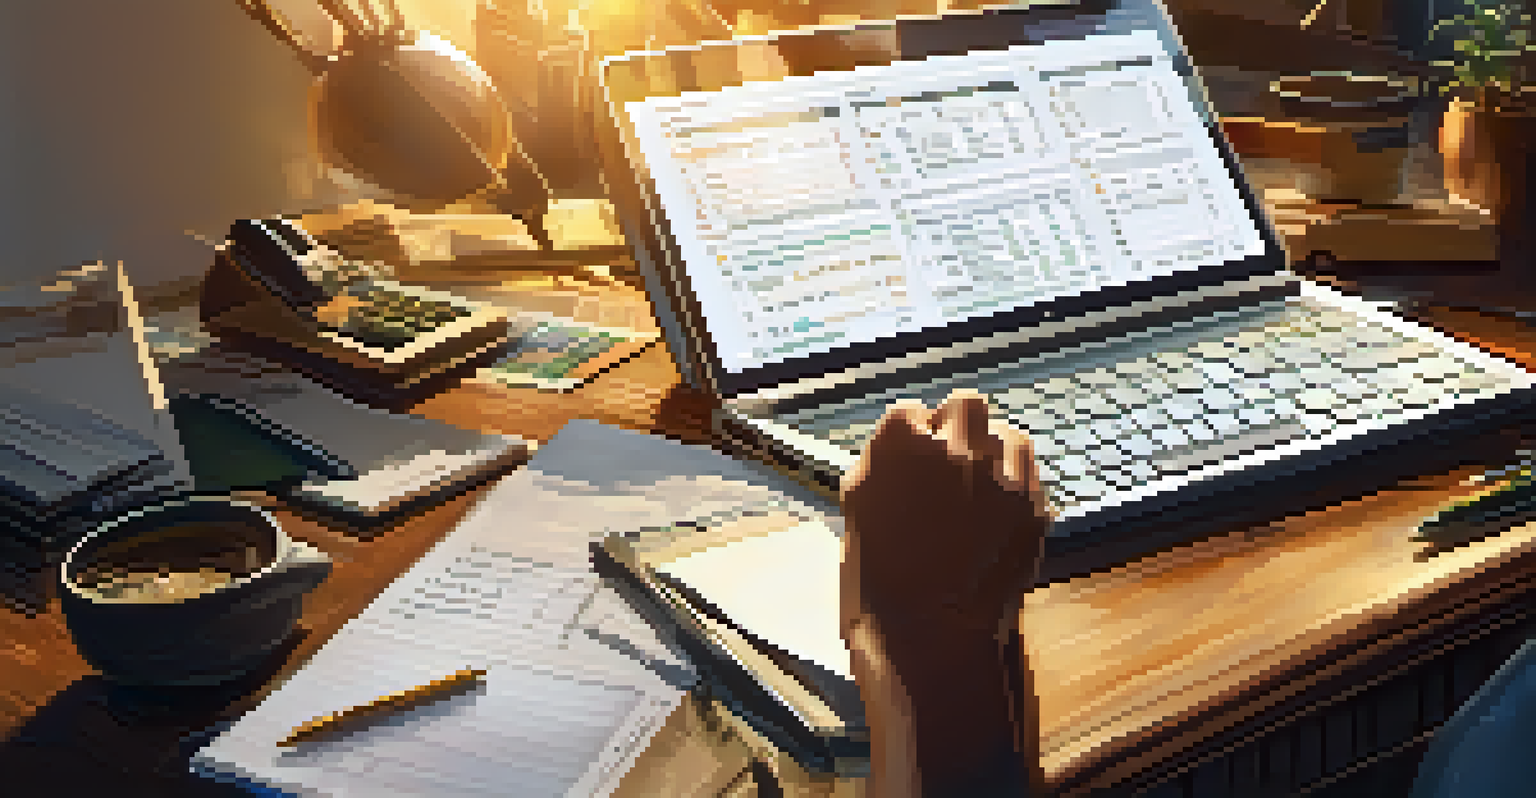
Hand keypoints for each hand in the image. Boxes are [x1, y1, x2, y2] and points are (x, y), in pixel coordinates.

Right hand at [840, 390, 1050, 640]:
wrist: (931, 634)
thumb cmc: (878, 579)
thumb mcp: (857, 510)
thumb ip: (881, 466)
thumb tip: (900, 447)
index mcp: (899, 444)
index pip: (908, 412)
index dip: (910, 437)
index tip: (910, 461)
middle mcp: (953, 446)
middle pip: (966, 405)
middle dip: (958, 428)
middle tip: (950, 464)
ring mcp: (999, 474)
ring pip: (1007, 434)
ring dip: (993, 452)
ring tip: (981, 486)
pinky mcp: (1032, 504)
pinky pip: (1029, 473)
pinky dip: (1016, 484)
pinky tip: (998, 511)